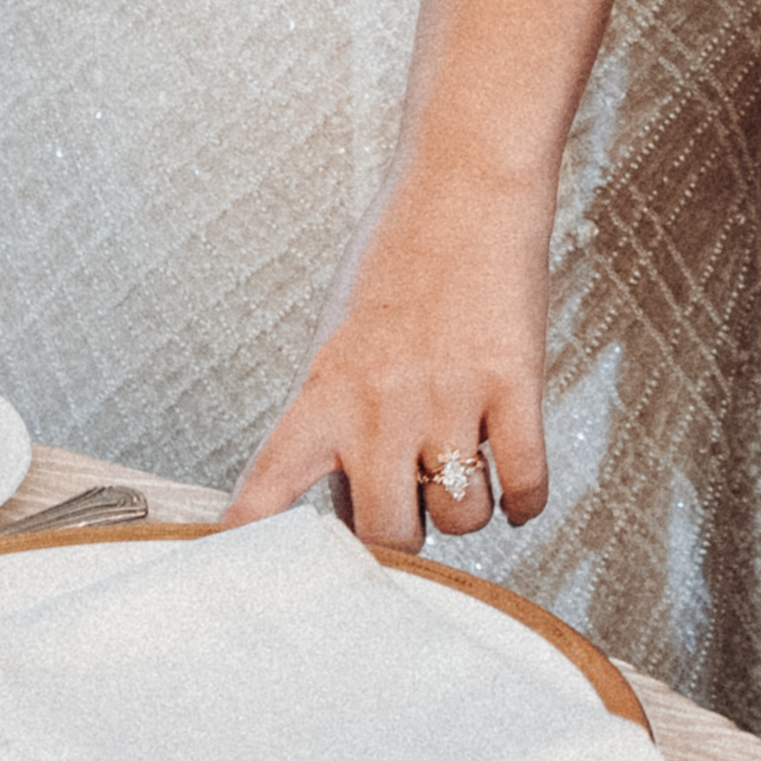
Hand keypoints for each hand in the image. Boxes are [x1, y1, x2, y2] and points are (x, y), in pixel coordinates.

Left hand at [233, 193, 552, 563]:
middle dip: (402, 539)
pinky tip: (512, 487)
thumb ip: (337, 415)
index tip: (235, 574)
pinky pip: (525, 485)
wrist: (464, 186)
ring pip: (460, 518)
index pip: (269, 487)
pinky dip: (522, 501)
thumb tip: (351, 494)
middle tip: (408, 510)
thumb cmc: (398, 255)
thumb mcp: (340, 336)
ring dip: (464, 510)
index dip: (250, 541)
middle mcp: (380, 405)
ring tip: (463, 475)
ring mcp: (450, 398)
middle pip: (387, 535)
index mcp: (323, 391)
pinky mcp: (514, 385)